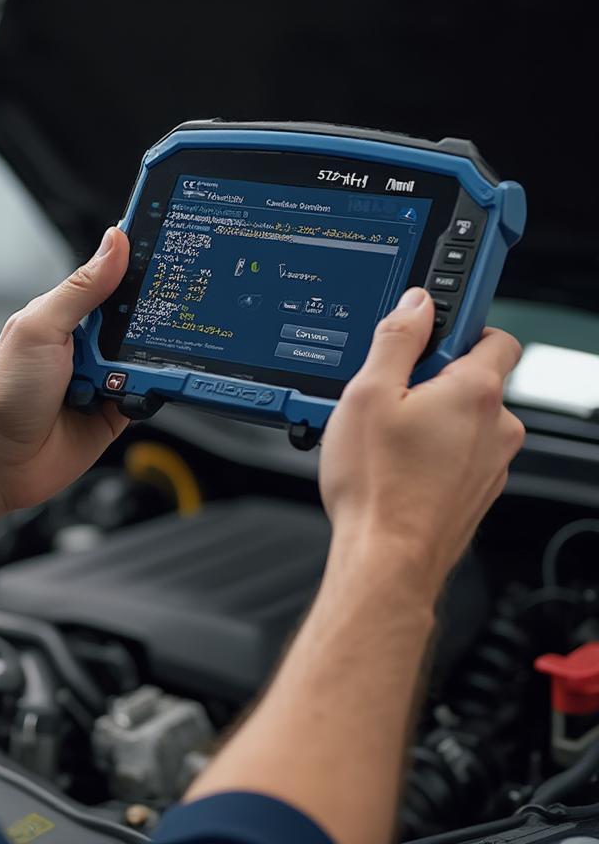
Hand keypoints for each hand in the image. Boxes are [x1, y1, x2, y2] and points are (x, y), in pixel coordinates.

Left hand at [0, 228, 130, 511]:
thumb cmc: (3, 393)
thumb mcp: (42, 327)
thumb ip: (82, 288)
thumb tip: (115, 243)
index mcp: (66, 316)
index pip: (112, 281)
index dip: (137, 268)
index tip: (168, 250)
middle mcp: (86, 345)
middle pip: (138, 320)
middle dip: (149, 322)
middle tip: (151, 322)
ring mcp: (102, 379)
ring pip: (147, 359)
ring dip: (144, 363)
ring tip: (121, 371)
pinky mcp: (116, 412)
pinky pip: (148, 396)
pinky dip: (148, 394)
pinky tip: (134, 394)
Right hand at [319, 287, 524, 593]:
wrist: (387, 559)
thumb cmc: (378, 484)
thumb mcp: (368, 393)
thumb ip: (397, 339)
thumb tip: (417, 304)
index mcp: (475, 391)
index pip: (491, 333)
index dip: (454, 326)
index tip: (425, 332)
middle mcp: (496, 426)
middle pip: (472, 377)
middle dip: (432, 377)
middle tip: (388, 393)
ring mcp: (491, 462)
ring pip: (463, 418)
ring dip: (431, 416)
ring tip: (385, 436)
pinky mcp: (478, 490)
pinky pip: (458, 452)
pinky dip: (433, 449)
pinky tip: (395, 464)